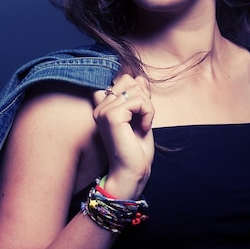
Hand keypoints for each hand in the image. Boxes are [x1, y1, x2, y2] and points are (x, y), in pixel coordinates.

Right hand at [93, 75, 154, 198]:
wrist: (133, 171)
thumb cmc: (136, 148)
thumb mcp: (140, 116)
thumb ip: (138, 96)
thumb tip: (139, 77)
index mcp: (103, 106)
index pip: (122, 79)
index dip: (137, 89)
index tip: (142, 110)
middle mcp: (100, 107)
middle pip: (128, 80)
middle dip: (143, 97)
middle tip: (144, 118)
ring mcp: (104, 110)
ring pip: (135, 89)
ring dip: (148, 107)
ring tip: (144, 124)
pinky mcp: (112, 116)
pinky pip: (139, 101)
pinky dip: (149, 113)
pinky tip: (145, 128)